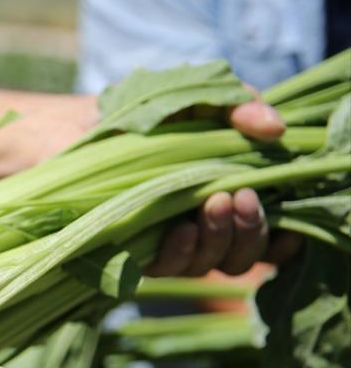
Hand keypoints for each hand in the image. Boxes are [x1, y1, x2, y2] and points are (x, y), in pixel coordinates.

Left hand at [145, 97, 300, 275]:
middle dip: (249, 231)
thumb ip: (241, 108)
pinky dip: (179, 251)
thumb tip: (276, 129)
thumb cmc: (149, 114)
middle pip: (239, 257)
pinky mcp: (130, 251)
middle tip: (241, 196)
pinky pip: (164, 267)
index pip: (263, 240)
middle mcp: (198, 231)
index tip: (287, 224)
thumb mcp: (201, 100)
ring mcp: (166, 244)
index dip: (279, 241)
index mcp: (223, 202)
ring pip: (207, 264)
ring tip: (214, 201)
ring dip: (218, 237)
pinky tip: (181, 228)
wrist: (80, 122)